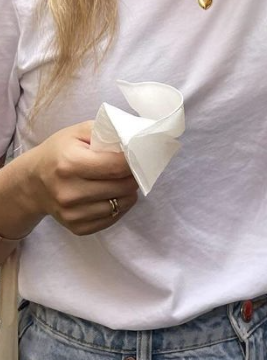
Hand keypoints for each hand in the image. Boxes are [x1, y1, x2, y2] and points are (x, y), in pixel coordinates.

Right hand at [25, 122, 138, 236]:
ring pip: (120, 204)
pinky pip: (112, 219)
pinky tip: (113, 194)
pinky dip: (119, 206)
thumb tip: (134, 139)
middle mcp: (69, 192)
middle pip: (122, 186)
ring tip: (122, 180)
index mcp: (70, 164)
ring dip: (128, 192)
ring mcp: (72, 213)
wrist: (33, 182)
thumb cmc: (59, 152)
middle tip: (133, 168)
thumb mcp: (78, 132)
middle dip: (134, 176)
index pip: (116, 166)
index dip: (134, 160)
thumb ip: (106, 131)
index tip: (139, 155)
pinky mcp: (76, 227)